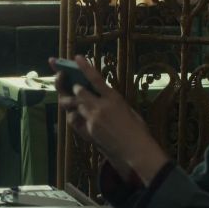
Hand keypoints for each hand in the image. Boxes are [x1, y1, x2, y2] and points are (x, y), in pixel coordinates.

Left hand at [50, 55, 168, 183]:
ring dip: (71, 102)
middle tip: (71, 85)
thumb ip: (113, 103)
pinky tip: (78, 118)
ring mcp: (92, 118)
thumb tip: (104, 98)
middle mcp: (101, 106)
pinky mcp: (87, 129)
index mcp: (114, 98)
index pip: (96, 78)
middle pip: (78, 91)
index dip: (85, 67)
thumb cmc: (138, 131)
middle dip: (73, 88)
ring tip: (70, 100)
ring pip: (74, 105)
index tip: (76, 57)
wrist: (135, 150)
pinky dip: (74, 117)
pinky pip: (75, 119)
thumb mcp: (128, 111)